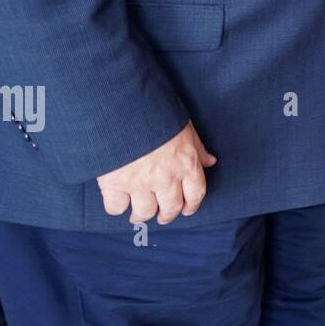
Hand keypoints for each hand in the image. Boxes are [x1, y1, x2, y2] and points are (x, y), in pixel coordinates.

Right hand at [96, 121, 215, 224]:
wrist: (125, 108)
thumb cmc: (158, 115)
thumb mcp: (186, 128)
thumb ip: (197, 149)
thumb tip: (210, 161)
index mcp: (186, 164)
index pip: (195, 194)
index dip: (192, 206)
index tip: (187, 210)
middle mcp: (165, 178)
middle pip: (170, 208)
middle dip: (167, 215)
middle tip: (162, 216)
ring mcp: (140, 183)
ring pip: (144, 212)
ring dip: (142, 216)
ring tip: (138, 215)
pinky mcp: (114, 184)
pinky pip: (116, 207)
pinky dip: (117, 208)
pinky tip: (118, 203)